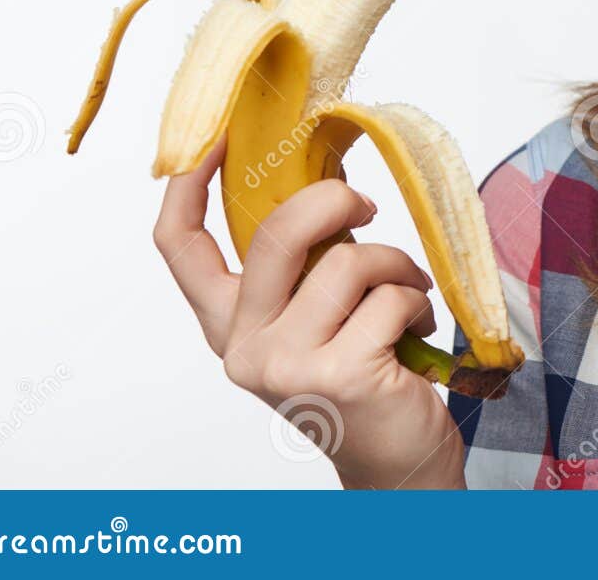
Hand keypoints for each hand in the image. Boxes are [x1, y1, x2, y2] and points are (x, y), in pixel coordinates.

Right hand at [153, 136, 466, 488]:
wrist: (395, 463)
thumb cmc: (363, 376)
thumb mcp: (318, 317)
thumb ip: (304, 265)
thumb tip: (327, 180)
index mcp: (230, 324)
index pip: (180, 246)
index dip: (190, 181)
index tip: (222, 134)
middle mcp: (244, 347)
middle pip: (275, 233)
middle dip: (334, 200)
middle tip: (368, 207)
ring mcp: (286, 365)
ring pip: (348, 262)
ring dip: (396, 267)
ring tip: (407, 294)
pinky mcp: (339, 374)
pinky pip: (389, 297)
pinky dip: (417, 302)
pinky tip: (416, 332)